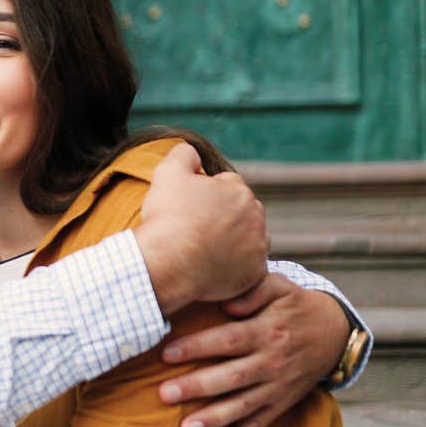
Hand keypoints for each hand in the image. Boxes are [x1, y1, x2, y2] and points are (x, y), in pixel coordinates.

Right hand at [134, 144, 267, 314]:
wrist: (167, 263)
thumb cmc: (167, 218)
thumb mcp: (167, 173)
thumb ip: (183, 154)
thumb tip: (191, 151)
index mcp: (239, 190)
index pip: (226, 186)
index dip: (204, 196)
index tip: (188, 209)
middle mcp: (256, 217)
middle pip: (240, 214)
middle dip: (222, 218)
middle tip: (193, 231)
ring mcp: (258, 247)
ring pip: (247, 240)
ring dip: (231, 243)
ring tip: (202, 251)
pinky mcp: (255, 274)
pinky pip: (248, 269)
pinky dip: (234, 269)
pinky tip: (211, 269)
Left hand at [159, 273, 350, 426]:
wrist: (335, 333)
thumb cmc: (294, 305)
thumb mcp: (280, 287)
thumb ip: (254, 289)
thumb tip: (228, 302)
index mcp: (267, 331)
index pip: (228, 340)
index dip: (197, 347)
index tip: (166, 353)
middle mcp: (271, 362)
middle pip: (231, 377)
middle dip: (197, 387)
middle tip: (164, 394)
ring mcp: (276, 387)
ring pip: (242, 407)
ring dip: (214, 421)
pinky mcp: (280, 405)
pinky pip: (257, 426)